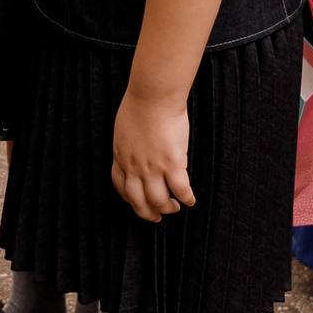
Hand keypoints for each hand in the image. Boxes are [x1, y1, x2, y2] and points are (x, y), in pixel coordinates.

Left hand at [111, 88, 194, 220]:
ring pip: (159, 201)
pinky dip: (187, 199)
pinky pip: (181, 190)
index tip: (138, 203)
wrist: (153, 96)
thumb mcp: (125, 127)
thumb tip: (136, 146)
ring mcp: (153, 168)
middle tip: (157, 217)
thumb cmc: (141, 103)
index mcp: (121, 156)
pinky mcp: (172, 164)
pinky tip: (191, 200)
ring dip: (168, 208)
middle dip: (148, 213)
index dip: (130, 199)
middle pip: (138, 201)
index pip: (121, 187)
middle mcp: (134, 167)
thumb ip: (129, 142)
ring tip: (175, 207)